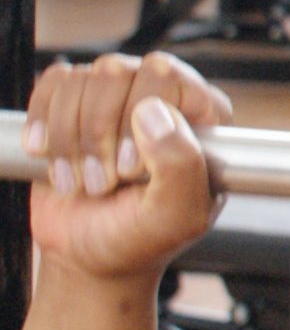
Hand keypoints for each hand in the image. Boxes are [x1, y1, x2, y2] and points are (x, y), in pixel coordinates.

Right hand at [23, 53, 232, 284]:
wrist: (92, 255)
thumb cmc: (142, 237)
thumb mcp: (177, 217)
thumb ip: (182, 166)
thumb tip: (154, 112)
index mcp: (204, 115)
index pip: (169, 78)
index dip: (139, 122)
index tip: (131, 171)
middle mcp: (163, 96)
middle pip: (119, 73)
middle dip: (100, 133)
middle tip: (104, 183)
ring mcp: (118, 96)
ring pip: (84, 79)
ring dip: (71, 140)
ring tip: (82, 182)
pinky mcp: (75, 103)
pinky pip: (53, 84)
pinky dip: (44, 125)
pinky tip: (49, 157)